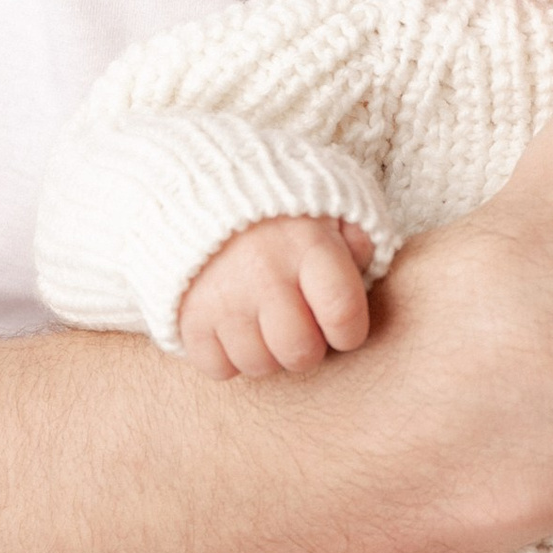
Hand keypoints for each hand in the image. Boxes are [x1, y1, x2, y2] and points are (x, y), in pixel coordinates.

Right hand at [176, 215, 374, 376]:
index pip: (344, 315)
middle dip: (308, 347)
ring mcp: (222, 298)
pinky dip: (227, 357)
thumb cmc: (279, 204)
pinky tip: (234, 329)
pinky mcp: (188, 315)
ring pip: (259, 365)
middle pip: (300, 352)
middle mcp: (264, 275)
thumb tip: (364, 276)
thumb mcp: (329, 204)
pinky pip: (218, 368)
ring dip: (268, 353)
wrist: (198, 184)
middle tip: (300, 324)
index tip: (341, 323)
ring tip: (265, 323)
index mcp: (307, 245)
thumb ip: (357, 239)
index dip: (350, 331)